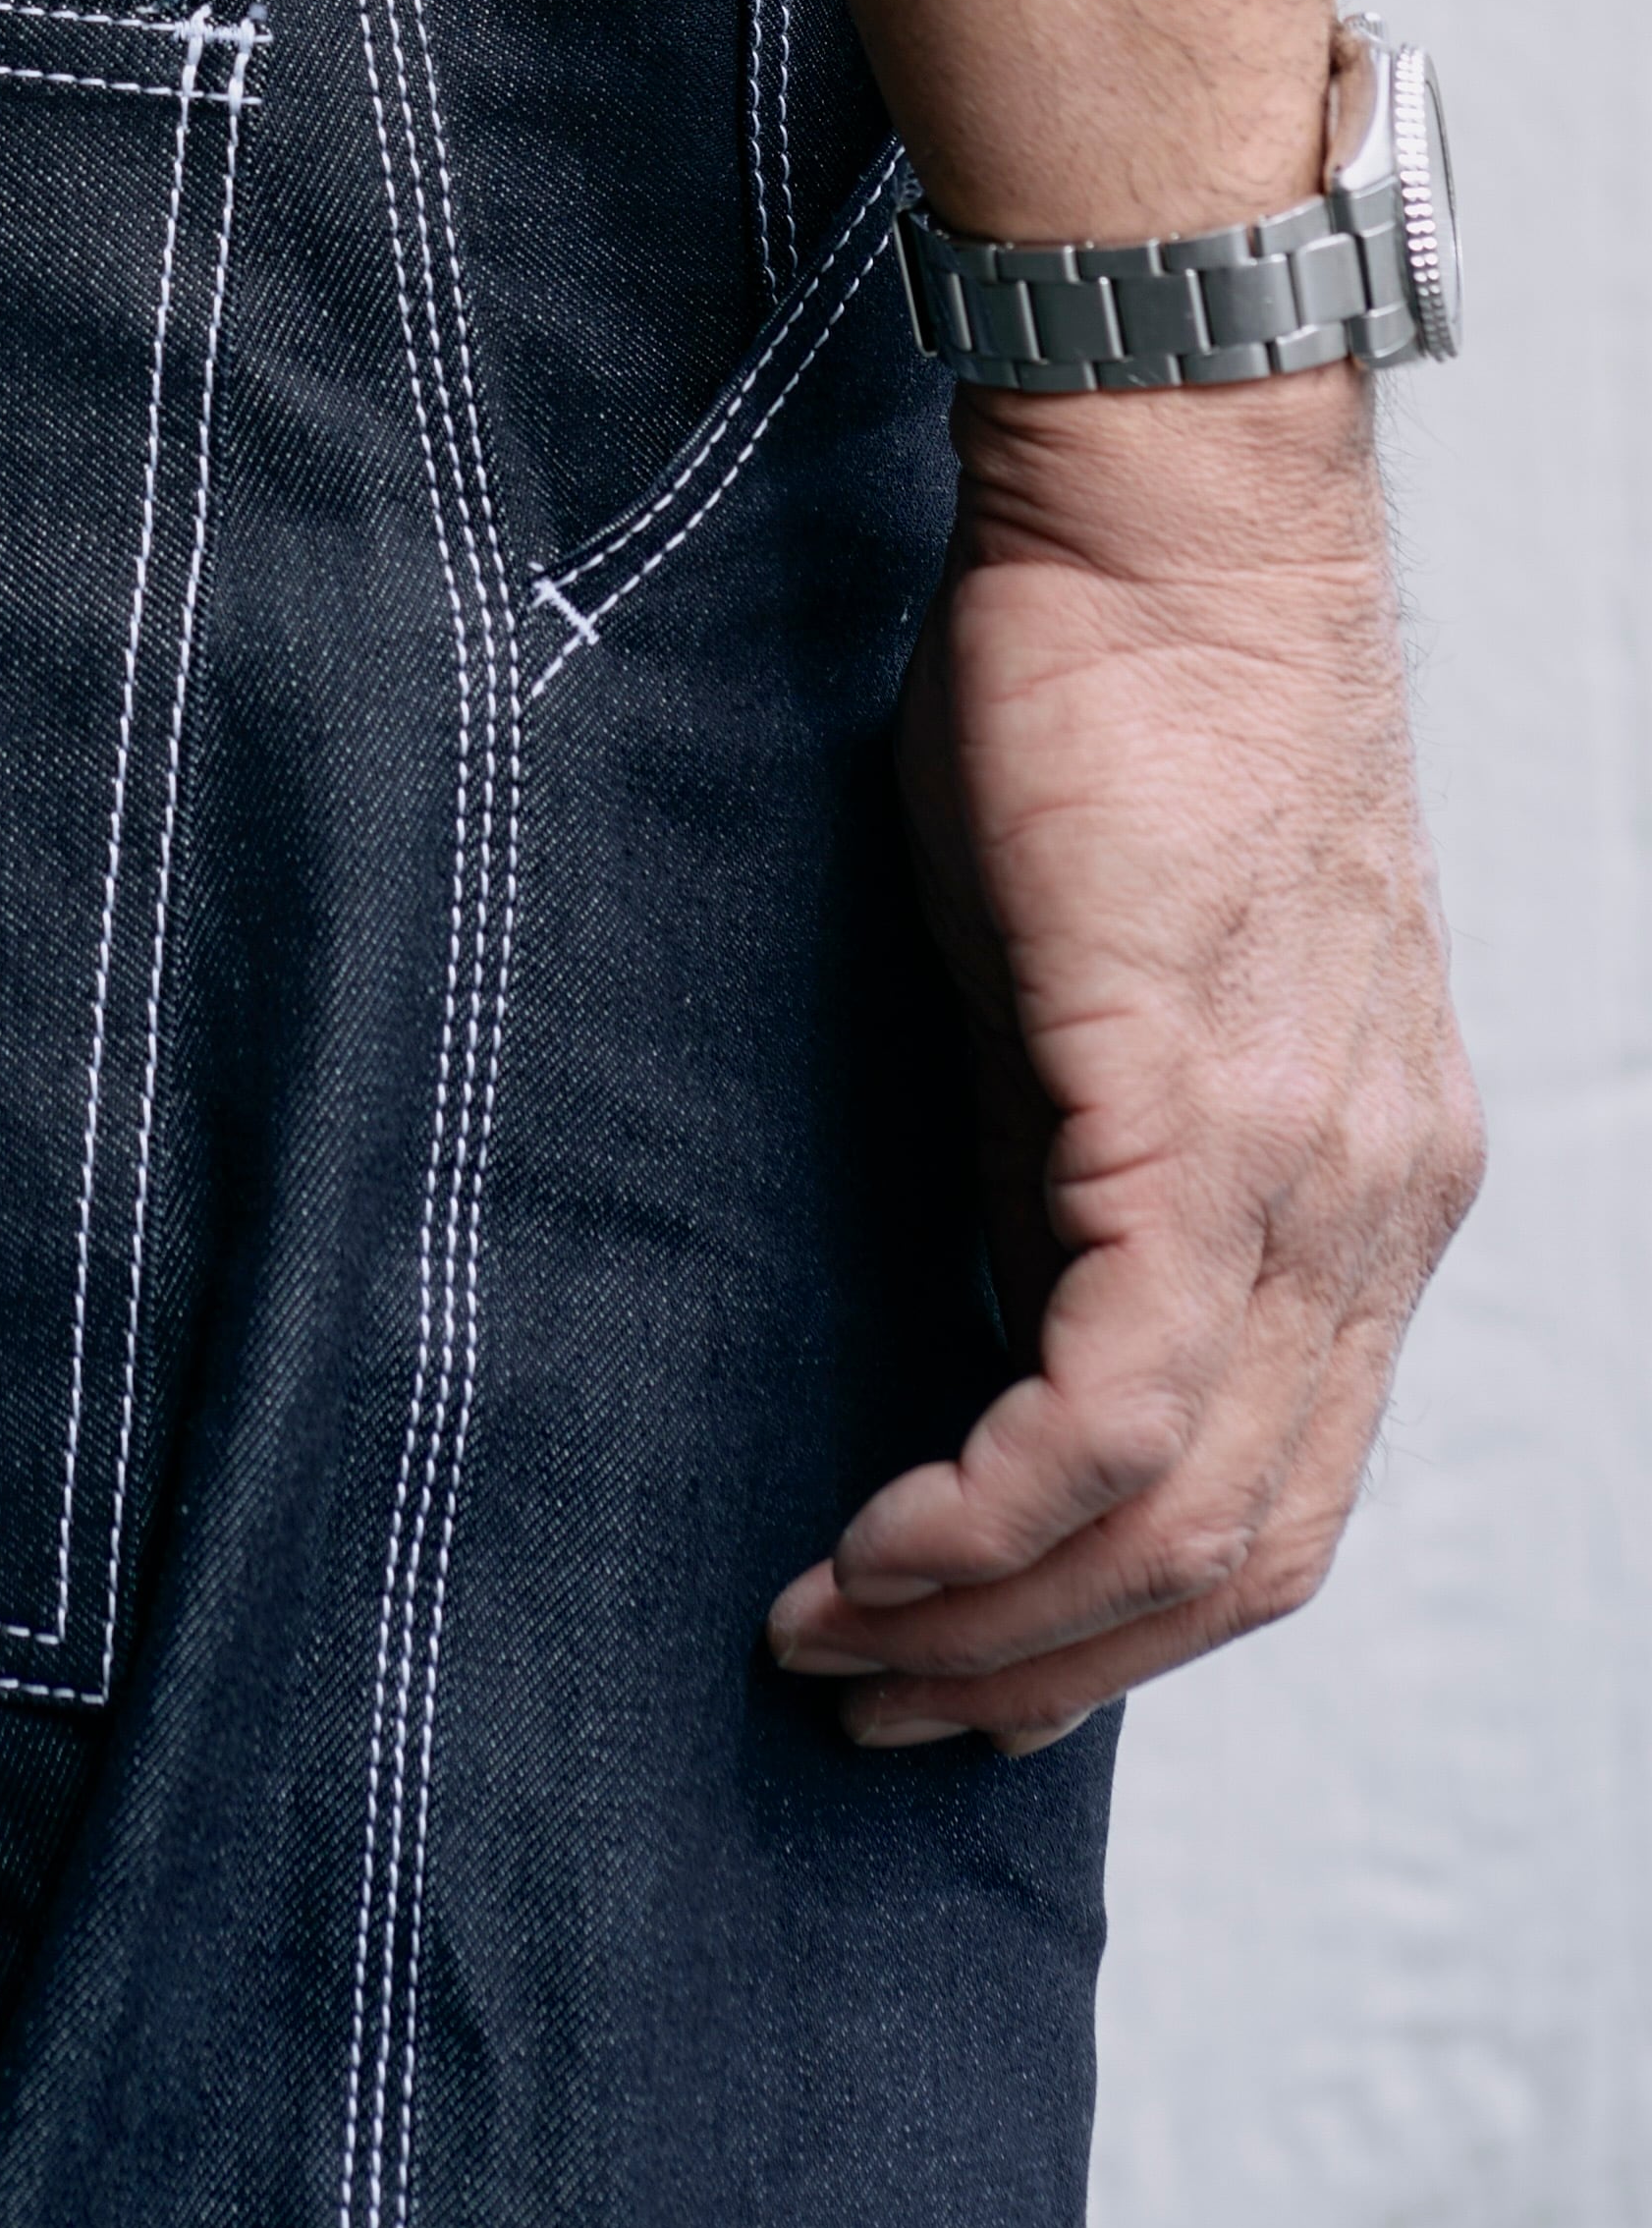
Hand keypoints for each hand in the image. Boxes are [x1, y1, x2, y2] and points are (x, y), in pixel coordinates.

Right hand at [767, 366, 1481, 1752]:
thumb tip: (995, 1336)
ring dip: (1004, 1616)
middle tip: (883, 1700)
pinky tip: (881, 1533)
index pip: (1288, 1488)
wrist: (1164, 527)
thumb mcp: (1093, 992)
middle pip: (1255, 1549)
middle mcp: (1382, 1204)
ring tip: (844, 1636)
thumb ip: (1067, 1173)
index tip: (969, 1660)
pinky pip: (1113, 1395)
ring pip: (1194, 1509)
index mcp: (1378, 1181)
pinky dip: (989, 1502)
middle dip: (1056, 1667)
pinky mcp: (1198, 1108)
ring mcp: (1313, 1168)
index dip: (1130, 1619)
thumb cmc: (1104, 711)